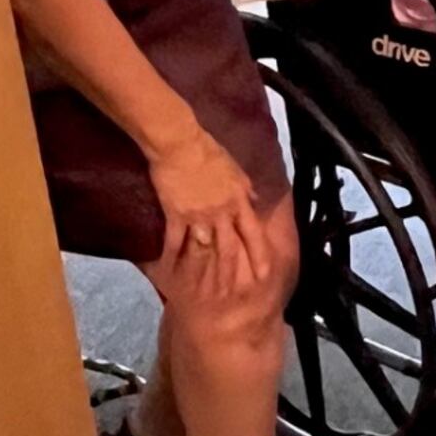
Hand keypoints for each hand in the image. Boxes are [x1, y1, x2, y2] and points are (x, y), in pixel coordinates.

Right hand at [150, 124, 272, 295]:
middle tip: (233, 292)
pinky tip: (170, 269)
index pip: (253, 233)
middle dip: (233, 272)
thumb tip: (255, 201)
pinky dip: (173, 256)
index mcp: (238, 201)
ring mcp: (198, 215)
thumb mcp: (235, 169)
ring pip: (205, 249)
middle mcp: (222, 213)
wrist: (180, 143)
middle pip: (230, 248)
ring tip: (204, 289)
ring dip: (204, 270)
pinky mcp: (176, 214)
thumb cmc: (208, 152)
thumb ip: (246, 188)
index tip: (265, 273)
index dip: (259, 255)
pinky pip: (175, 241)